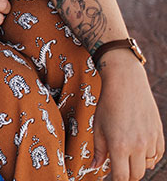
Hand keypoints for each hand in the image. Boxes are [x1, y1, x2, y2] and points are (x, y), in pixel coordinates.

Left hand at [91, 53, 163, 179]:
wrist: (126, 84)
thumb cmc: (108, 104)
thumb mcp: (98, 127)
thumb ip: (99, 150)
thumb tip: (96, 167)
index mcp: (120, 146)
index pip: (121, 177)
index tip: (110, 178)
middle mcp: (138, 146)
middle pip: (136, 175)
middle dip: (126, 174)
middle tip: (117, 167)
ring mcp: (150, 140)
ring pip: (147, 164)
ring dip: (137, 163)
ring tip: (126, 152)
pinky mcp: (159, 134)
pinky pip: (157, 155)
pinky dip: (149, 156)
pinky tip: (139, 149)